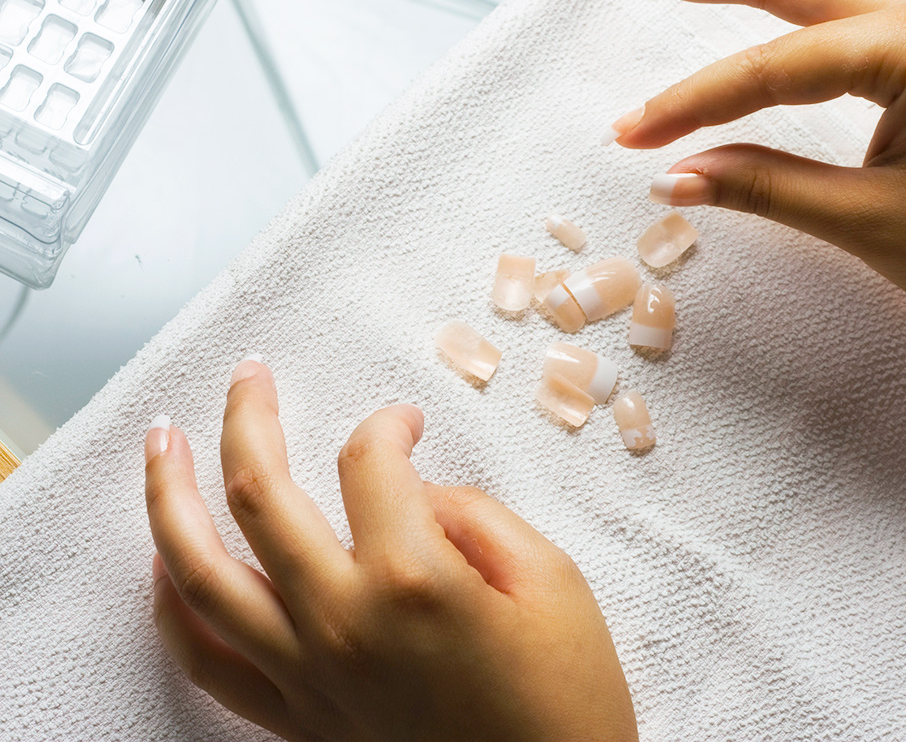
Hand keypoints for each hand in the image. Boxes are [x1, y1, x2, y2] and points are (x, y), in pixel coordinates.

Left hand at [144, 358, 636, 741]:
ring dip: (169, 497)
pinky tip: (162, 569)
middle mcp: (343, 621)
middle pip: (260, 494)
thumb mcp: (550, 578)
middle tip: (248, 376)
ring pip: (202, 573)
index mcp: (413, 579)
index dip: (387, 425)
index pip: (368, 463)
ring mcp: (308, 673)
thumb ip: (472, 513)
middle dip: (248, 417)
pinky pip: (208, 661)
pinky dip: (172, 611)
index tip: (406, 424)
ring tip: (160, 444)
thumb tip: (410, 491)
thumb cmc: (566, 696)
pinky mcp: (298, 716)